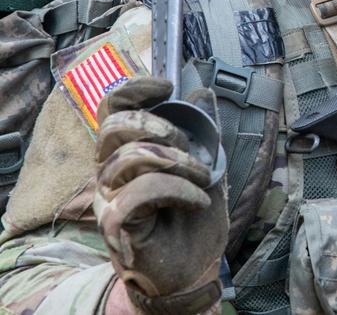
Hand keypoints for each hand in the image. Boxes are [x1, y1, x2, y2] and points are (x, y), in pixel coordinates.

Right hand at [94, 77, 227, 314]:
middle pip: (113, 126)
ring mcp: (109, 198)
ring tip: (203, 175)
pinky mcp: (116, 224)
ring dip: (178, 160)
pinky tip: (198, 200)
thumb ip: (205, 130)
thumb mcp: (208, 166)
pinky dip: (178, 189)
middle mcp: (110, 173)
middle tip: (188, 146)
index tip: (167, 84)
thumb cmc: (192, 221)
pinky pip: (140, 191)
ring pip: (128, 157)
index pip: (112, 109)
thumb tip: (202, 91)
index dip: (135, 89)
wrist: (192, 269)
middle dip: (159, 125)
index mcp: (127, 153)